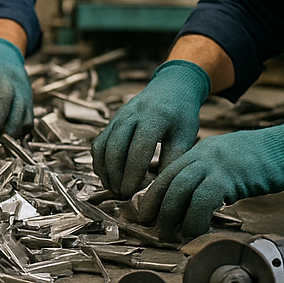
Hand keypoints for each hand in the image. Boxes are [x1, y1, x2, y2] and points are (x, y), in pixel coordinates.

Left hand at [0, 37, 32, 140]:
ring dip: (9, 136)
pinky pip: (28, 125)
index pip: (1, 108)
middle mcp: (20, 92)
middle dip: (0, 136)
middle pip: (16, 122)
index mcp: (3, 84)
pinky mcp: (30, 107)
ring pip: (24, 126)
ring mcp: (28, 100)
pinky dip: (17, 133)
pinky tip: (3, 132)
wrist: (3, 56)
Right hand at [91, 59, 210, 196]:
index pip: (138, 148)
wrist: (170, 88)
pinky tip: (108, 177)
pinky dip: (100, 162)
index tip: (132, 192)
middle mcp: (131, 115)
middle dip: (115, 174)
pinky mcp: (111, 122)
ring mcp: (118, 117)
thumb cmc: (181, 115)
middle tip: (121, 194)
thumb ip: (174, 159)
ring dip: (105, 170)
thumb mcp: (185, 135)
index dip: (132, 172)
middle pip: (115, 147)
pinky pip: (99, 143)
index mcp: (154, 117)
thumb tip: (161, 187)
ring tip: (113, 189)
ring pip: (103, 146)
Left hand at [136, 114, 283, 240]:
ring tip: (169, 234)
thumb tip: (197, 204)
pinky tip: (195, 230)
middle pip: (168, 180)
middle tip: (151, 227)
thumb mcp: (230, 167)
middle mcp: (202, 155)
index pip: (168, 173)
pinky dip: (194, 218)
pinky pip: (202, 199)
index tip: (146, 212)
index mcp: (201, 152)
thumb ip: (212, 180)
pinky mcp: (228, 176)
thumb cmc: (265, 162)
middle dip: (155, 206)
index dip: (153, 194)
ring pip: (179, 189)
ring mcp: (214, 163)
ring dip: (171, 214)